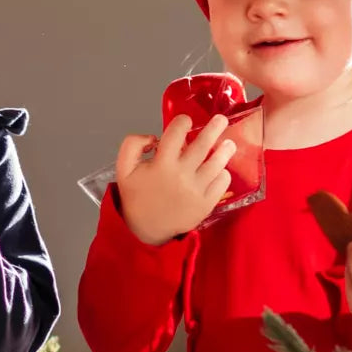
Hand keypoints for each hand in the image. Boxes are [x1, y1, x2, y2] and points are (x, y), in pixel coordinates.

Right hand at [114, 113, 236, 244]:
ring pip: (217, 162)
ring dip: (225, 149)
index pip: (176, 133)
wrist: (145, 230)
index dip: (182, 122)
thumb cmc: (136, 197)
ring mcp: (196, 189)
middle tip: (221, 120)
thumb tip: (155, 137)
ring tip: (228, 143)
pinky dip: (223, 173)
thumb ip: (132, 145)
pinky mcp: (206, 203)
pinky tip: (219, 169)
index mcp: (161, 164)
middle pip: (203, 143)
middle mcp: (181, 175)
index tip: (185, 122)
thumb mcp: (123, 169)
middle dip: (214, 128)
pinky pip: (222, 182)